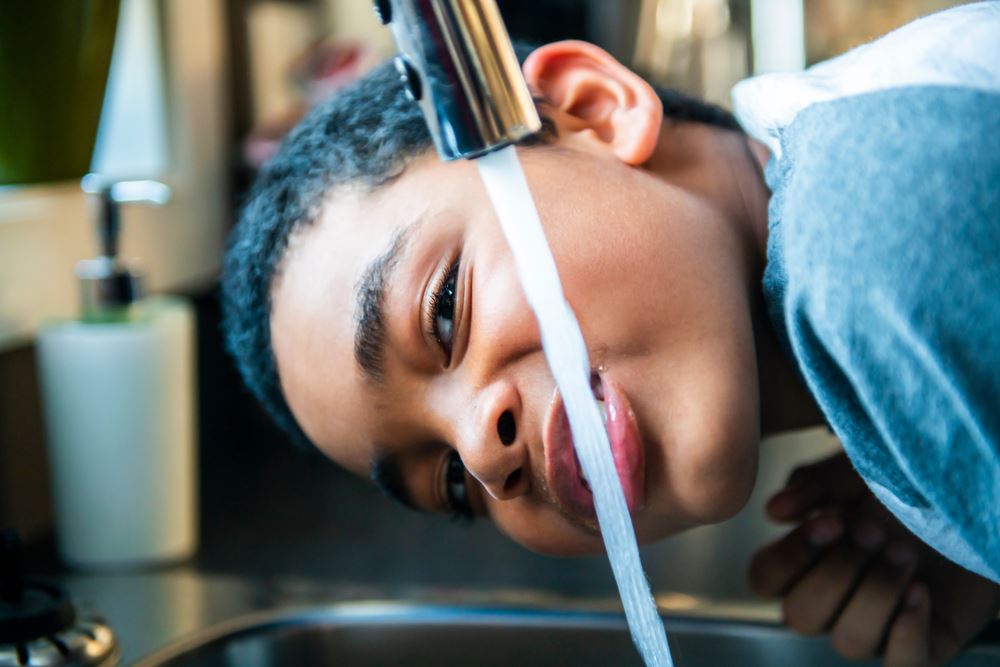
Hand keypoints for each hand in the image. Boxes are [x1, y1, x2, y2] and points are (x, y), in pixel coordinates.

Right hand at [748, 452, 999, 665]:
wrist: (971, 502)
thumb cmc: (906, 488)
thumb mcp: (856, 473)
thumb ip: (813, 486)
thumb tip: (774, 512)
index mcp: (806, 561)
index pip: (766, 580)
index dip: (791, 557)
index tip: (831, 521)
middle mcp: (832, 601)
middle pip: (800, 617)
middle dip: (839, 572)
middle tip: (875, 532)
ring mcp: (875, 628)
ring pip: (849, 642)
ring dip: (876, 594)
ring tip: (905, 554)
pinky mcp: (922, 648)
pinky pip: (901, 666)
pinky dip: (907, 633)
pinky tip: (921, 593)